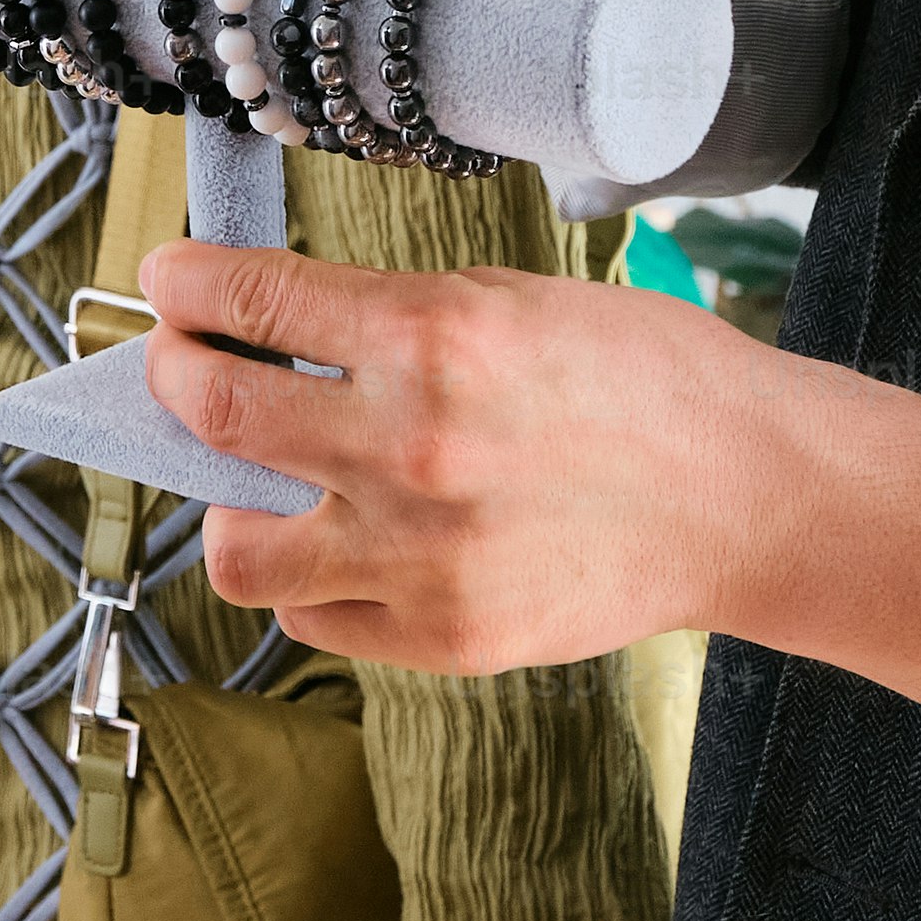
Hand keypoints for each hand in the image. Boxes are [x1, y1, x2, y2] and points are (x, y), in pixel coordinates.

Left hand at [126, 240, 775, 672]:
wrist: (751, 495)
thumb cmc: (648, 380)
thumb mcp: (515, 298)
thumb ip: (391, 316)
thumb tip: (278, 323)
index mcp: (433, 337)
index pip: (248, 301)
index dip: (184, 287)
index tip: (168, 283)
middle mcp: (411, 446)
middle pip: (211, 414)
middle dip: (171, 376)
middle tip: (178, 364)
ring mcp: (421, 555)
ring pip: (237, 551)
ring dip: (230, 507)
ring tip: (264, 486)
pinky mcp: (443, 637)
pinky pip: (315, 619)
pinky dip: (315, 581)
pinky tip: (351, 545)